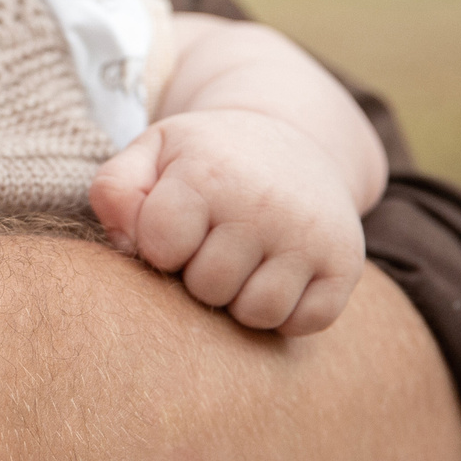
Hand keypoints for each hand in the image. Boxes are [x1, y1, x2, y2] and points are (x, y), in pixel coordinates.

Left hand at [90, 109, 365, 335]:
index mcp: (209, 173)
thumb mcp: (153, 152)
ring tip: (243, 260)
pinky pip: (304, 323)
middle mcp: (265, 204)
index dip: (159, 245)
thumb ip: (115, 190)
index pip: (159, 247)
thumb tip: (128, 246)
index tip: (176, 224)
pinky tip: (277, 275)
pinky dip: (286, 312)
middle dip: (199, 273)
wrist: (293, 138)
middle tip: (213, 241)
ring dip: (241, 298)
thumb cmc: (208, 158)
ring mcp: (311, 235)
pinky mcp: (344, 264)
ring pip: (257, 313)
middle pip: (208, 287)